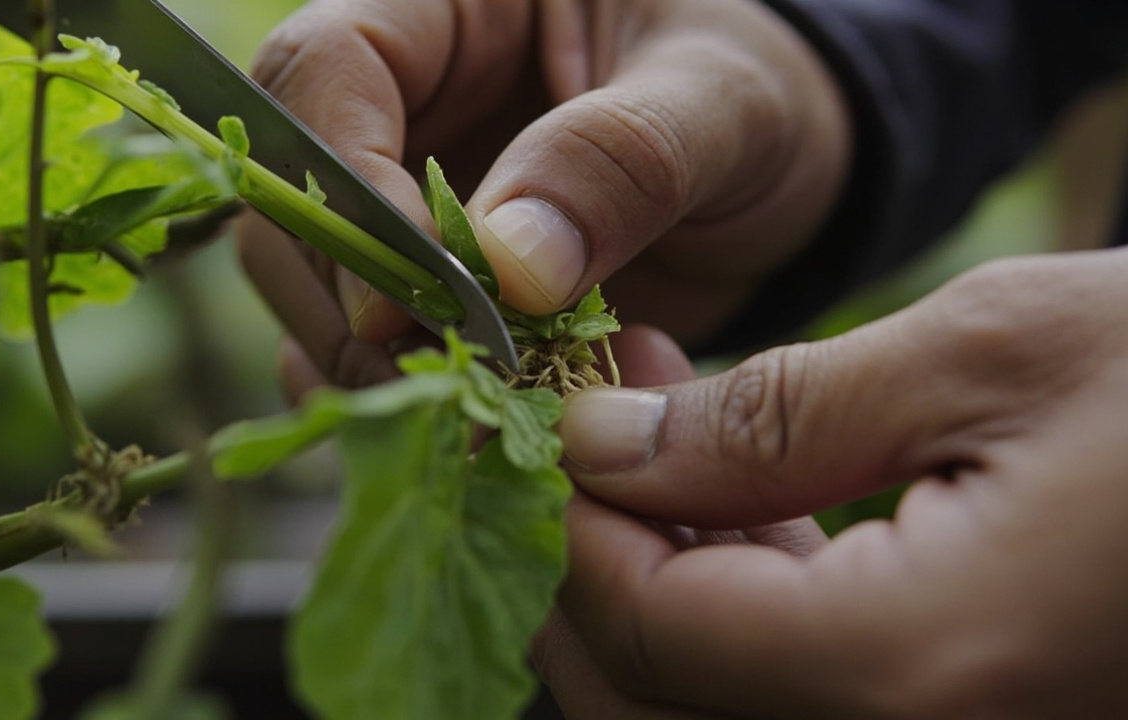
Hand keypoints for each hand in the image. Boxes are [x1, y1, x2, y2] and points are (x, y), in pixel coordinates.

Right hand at [236, 0, 850, 393]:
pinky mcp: (431, 287)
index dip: (346, 185)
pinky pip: (373, 348)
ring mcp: (406, 203)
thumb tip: (504, 267)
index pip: (326, 71)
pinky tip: (480, 433)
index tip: (406, 298)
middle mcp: (402, 104)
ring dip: (374, 369)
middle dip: (351, 303)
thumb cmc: (760, 91)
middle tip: (445, 385)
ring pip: (313, 289)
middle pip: (293, 200)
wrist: (783, 169)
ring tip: (471, 425)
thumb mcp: (722, 100)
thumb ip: (619, 160)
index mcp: (449, 9)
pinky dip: (412, 402)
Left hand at [543, 248, 1127, 717]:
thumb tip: (603, 445)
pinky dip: (745, 606)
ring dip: (656, 576)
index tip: (537, 420)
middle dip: (586, 562)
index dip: (568, 522)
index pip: (647, 630)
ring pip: (713, 705)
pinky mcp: (967, 717)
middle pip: (651, 701)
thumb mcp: (985, 355)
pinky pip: (805, 694)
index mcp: (910, 670)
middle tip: (572, 428)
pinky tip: (735, 493)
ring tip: (644, 427)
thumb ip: (771, 417)